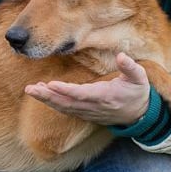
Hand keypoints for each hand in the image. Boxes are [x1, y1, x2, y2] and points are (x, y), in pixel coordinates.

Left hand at [24, 53, 149, 125]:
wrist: (138, 115)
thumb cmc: (137, 93)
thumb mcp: (140, 78)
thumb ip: (130, 67)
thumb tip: (121, 56)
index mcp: (105, 96)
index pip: (82, 94)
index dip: (66, 90)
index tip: (51, 85)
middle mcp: (93, 106)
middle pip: (66, 103)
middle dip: (48, 96)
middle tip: (30, 89)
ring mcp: (88, 112)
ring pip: (63, 107)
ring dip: (46, 100)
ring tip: (31, 90)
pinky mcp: (85, 114)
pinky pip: (66, 110)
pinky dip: (53, 103)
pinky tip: (42, 94)